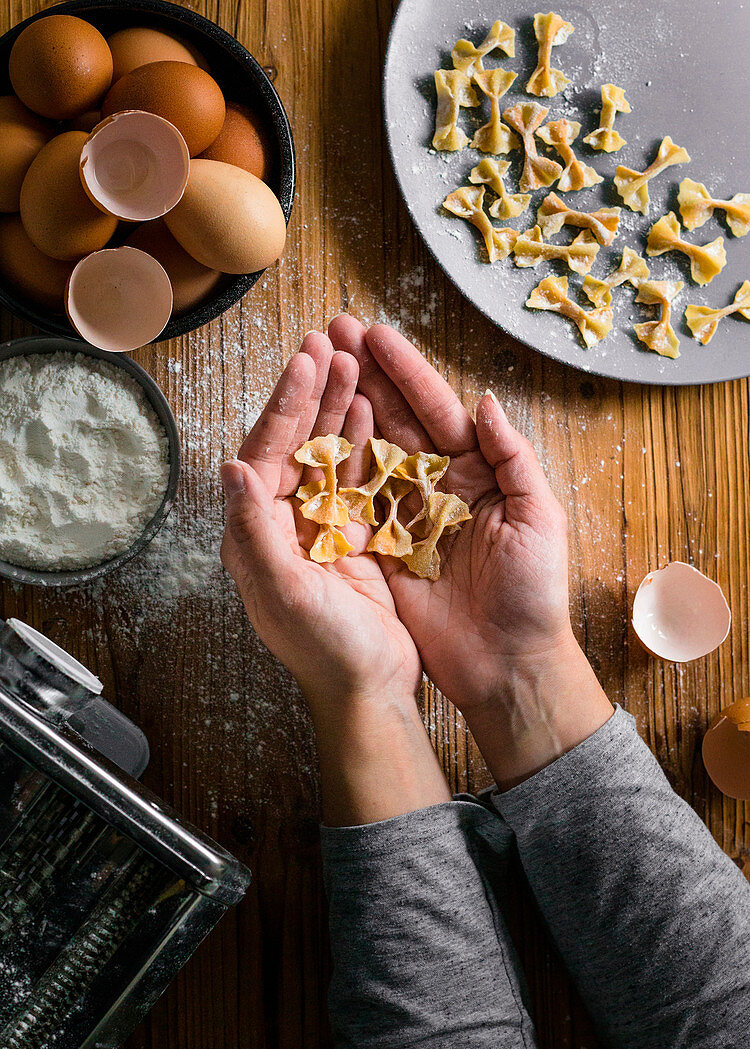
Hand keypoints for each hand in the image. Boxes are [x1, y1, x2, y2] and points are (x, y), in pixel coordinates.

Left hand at [221, 332, 448, 823]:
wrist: (369, 690)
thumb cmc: (325, 651)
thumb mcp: (284, 592)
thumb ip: (253, 530)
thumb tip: (229, 468)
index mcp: (255, 534)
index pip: (266, 453)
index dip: (286, 405)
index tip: (306, 361)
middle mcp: (281, 524)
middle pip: (295, 442)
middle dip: (311, 392)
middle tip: (330, 342)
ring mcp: (318, 527)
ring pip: (326, 452)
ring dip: (338, 408)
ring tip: (353, 363)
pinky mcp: (352, 536)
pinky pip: (355, 478)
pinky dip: (363, 442)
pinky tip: (372, 412)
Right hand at [328, 316, 612, 787]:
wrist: (507, 664)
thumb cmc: (534, 594)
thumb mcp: (539, 519)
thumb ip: (514, 459)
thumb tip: (486, 402)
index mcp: (478, 471)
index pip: (436, 408)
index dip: (405, 371)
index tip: (374, 334)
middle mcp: (438, 485)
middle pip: (396, 419)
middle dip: (365, 375)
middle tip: (331, 332)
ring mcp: (406, 515)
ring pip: (369, 451)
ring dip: (344, 409)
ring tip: (315, 368)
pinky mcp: (382, 548)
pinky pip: (354, 502)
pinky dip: (333, 468)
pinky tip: (310, 434)